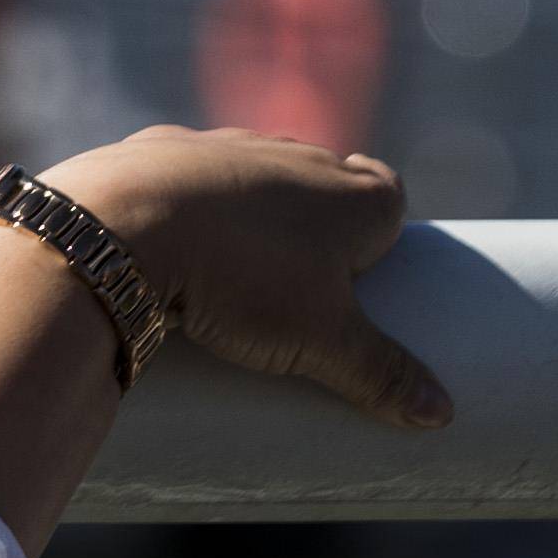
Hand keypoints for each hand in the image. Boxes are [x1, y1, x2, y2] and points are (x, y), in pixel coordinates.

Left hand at [47, 124, 448, 428]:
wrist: (116, 225)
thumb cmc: (239, 278)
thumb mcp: (322, 340)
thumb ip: (383, 374)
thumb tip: (440, 412)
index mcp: (351, 192)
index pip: (390, 197)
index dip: (383, 236)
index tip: (363, 279)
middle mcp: (290, 153)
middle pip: (321, 184)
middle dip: (317, 229)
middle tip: (301, 289)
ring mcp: (219, 145)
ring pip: (250, 177)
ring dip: (248, 214)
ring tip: (231, 273)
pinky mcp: (153, 147)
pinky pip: (181, 176)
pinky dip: (182, 204)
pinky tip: (169, 243)